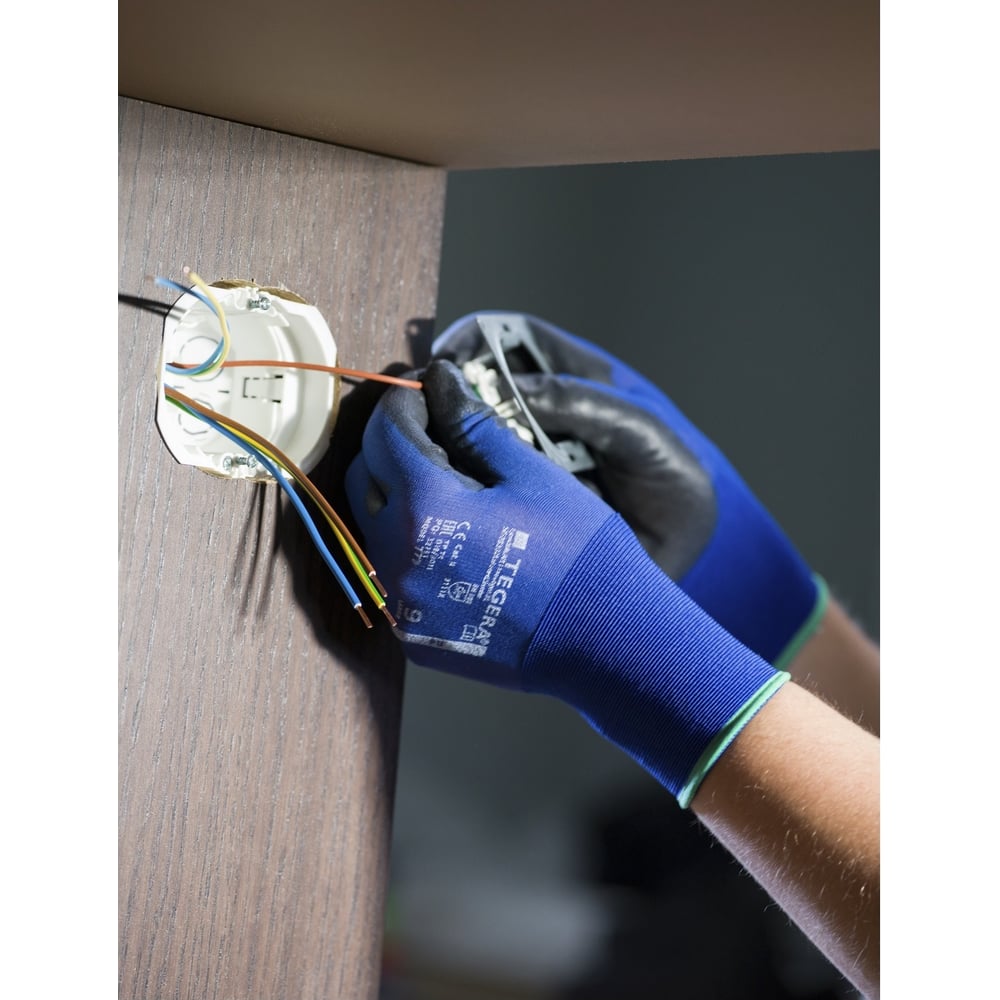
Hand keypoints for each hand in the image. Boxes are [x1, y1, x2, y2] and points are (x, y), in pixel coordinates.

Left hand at [346, 359, 788, 803]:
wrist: (602, 642)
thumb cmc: (578, 552)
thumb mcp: (530, 474)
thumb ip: (473, 424)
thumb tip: (441, 381)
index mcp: (424, 507)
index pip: (385, 431)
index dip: (405, 400)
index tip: (427, 389)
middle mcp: (394, 557)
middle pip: (363, 476)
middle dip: (389, 444)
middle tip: (433, 430)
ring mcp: (399, 602)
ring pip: (370, 526)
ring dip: (394, 494)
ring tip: (444, 482)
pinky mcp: (410, 632)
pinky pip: (391, 572)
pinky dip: (407, 542)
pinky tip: (453, 537)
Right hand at [431, 313, 824, 666]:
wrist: (685, 551)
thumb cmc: (674, 476)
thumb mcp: (642, 432)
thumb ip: (583, 404)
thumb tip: (510, 392)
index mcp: (570, 378)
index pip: (508, 339)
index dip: (472, 341)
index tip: (444, 362)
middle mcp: (536, 414)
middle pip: (473, 389)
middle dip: (445, 398)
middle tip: (426, 418)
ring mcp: (522, 459)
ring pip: (465, 440)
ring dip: (446, 447)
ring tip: (437, 463)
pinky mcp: (515, 502)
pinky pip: (476, 488)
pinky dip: (460, 490)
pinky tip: (452, 500)